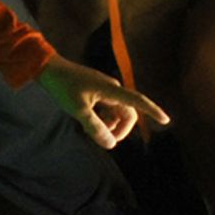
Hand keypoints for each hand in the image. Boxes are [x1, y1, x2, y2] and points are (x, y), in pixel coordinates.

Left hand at [36, 55, 169, 148]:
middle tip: (105, 140)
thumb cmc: (63, 87)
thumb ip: (95, 128)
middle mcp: (112, 89)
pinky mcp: (96, 92)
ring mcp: (104, 90)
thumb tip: (111, 145)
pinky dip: (102, 119)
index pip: (137, 101)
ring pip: (116, 113)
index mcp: (111, 90)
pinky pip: (107, 109)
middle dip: (121, 129)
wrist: (49, 69)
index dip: (153, 111)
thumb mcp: (78, 111)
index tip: (165, 121)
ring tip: (92, 131)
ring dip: (110, 125)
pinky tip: (88, 123)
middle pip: (127, 113)